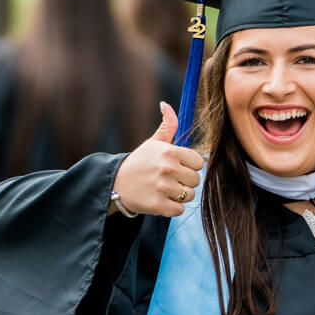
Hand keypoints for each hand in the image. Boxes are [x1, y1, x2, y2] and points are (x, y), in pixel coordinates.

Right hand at [110, 102, 205, 217]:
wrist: (115, 184)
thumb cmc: (139, 162)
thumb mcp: (152, 142)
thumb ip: (167, 125)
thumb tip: (166, 104)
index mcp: (170, 152)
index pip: (199, 162)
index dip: (189, 166)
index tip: (176, 167)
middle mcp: (168, 169)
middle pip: (196, 180)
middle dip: (185, 181)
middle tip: (168, 180)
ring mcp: (163, 188)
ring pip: (190, 195)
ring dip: (179, 195)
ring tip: (164, 190)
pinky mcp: (158, 205)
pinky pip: (179, 209)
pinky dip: (172, 208)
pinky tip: (161, 200)